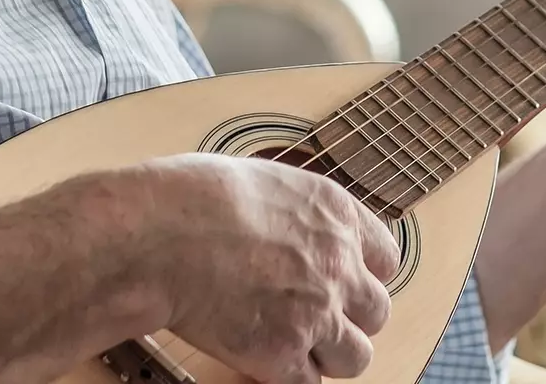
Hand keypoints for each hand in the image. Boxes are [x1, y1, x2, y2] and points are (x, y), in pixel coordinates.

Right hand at [139, 154, 398, 382]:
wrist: (160, 234)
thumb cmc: (191, 196)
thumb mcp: (260, 181)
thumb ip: (293, 214)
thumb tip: (288, 231)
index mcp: (334, 212)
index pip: (385, 256)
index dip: (362, 272)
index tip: (342, 278)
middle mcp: (338, 264)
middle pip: (376, 312)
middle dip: (347, 316)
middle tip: (310, 313)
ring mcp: (317, 313)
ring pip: (355, 357)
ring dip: (326, 353)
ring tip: (289, 341)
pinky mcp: (284, 355)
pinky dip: (288, 377)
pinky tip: (261, 358)